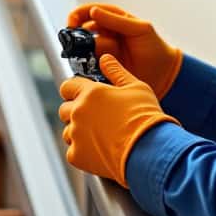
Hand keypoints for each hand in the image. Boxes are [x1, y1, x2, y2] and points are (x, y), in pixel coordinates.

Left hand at [58, 55, 179, 186]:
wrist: (150, 150)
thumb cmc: (146, 117)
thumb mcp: (136, 87)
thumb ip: (116, 72)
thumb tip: (105, 59)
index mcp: (90, 92)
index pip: (68, 86)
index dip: (75, 90)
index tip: (84, 96)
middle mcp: (79, 112)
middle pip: (65, 109)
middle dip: (77, 112)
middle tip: (97, 118)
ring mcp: (76, 135)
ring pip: (68, 132)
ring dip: (79, 132)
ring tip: (101, 136)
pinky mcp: (77, 156)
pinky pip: (73, 152)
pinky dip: (84, 152)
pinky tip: (101, 151)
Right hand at [66, 3, 182, 97]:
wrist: (164, 74)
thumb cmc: (154, 47)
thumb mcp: (139, 29)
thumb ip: (116, 20)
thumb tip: (93, 11)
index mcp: (113, 19)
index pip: (89, 12)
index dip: (78, 15)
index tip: (72, 22)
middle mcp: (104, 34)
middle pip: (81, 32)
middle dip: (76, 37)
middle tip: (74, 43)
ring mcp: (102, 52)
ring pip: (83, 50)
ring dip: (82, 53)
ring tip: (92, 58)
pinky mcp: (101, 69)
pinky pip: (87, 66)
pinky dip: (85, 67)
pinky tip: (91, 69)